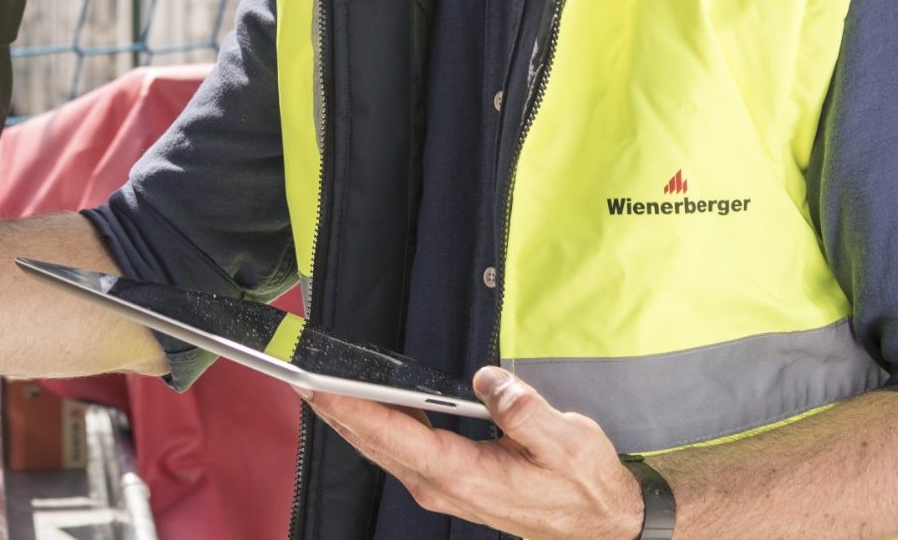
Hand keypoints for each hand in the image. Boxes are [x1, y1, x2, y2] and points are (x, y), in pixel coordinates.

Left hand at [305, 366, 644, 539]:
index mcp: (465, 475)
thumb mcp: (567, 443)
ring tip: (315, 383)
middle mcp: (443, 486)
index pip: (395, 435)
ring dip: (349, 418)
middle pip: (374, 442)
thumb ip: (524, 411)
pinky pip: (398, 452)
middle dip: (334, 409)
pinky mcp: (449, 484)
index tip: (315, 386)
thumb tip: (488, 381)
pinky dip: (374, 427)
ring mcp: (442, 488)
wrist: (602, 525)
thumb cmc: (585, 485)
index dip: (351, 408)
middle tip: (295, 374)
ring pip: (382, 449)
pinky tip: (360, 406)